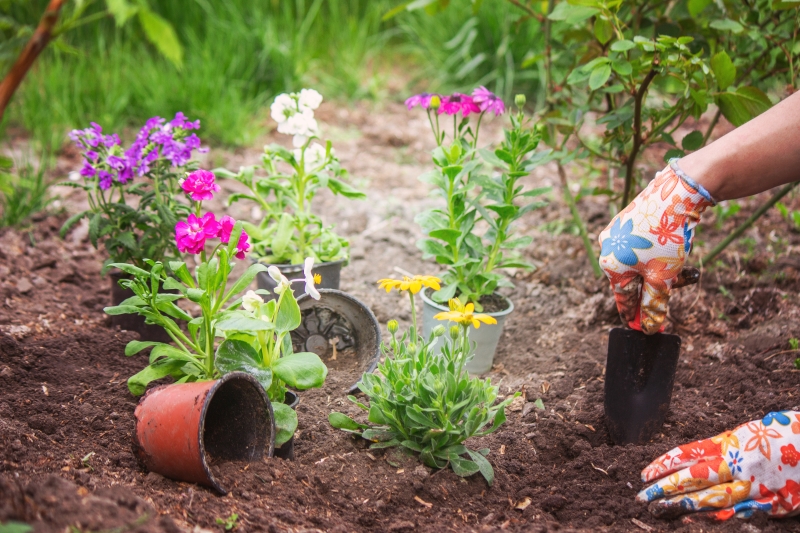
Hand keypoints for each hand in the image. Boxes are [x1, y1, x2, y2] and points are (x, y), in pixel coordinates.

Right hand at [597, 161, 713, 333]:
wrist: (676, 194)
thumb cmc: (665, 239)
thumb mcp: (663, 278)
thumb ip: (654, 304)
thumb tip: (650, 328)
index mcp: (610, 266)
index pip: (623, 299)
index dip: (636, 315)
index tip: (645, 328)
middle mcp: (608, 250)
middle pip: (633, 280)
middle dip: (657, 287)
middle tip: (680, 287)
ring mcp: (618, 233)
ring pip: (641, 263)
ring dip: (662, 270)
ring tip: (687, 269)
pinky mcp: (630, 221)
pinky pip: (643, 247)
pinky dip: (659, 254)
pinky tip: (676, 250)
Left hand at [637, 411, 799, 521]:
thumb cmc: (781, 435)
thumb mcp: (747, 434)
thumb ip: (721, 447)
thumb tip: (693, 458)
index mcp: (730, 444)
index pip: (688, 454)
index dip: (664, 465)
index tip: (644, 475)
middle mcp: (738, 464)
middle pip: (694, 477)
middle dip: (664, 488)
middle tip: (641, 497)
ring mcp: (754, 485)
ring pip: (712, 497)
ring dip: (684, 505)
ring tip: (660, 510)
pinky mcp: (771, 502)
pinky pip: (740, 512)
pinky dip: (716, 517)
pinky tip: (696, 522)